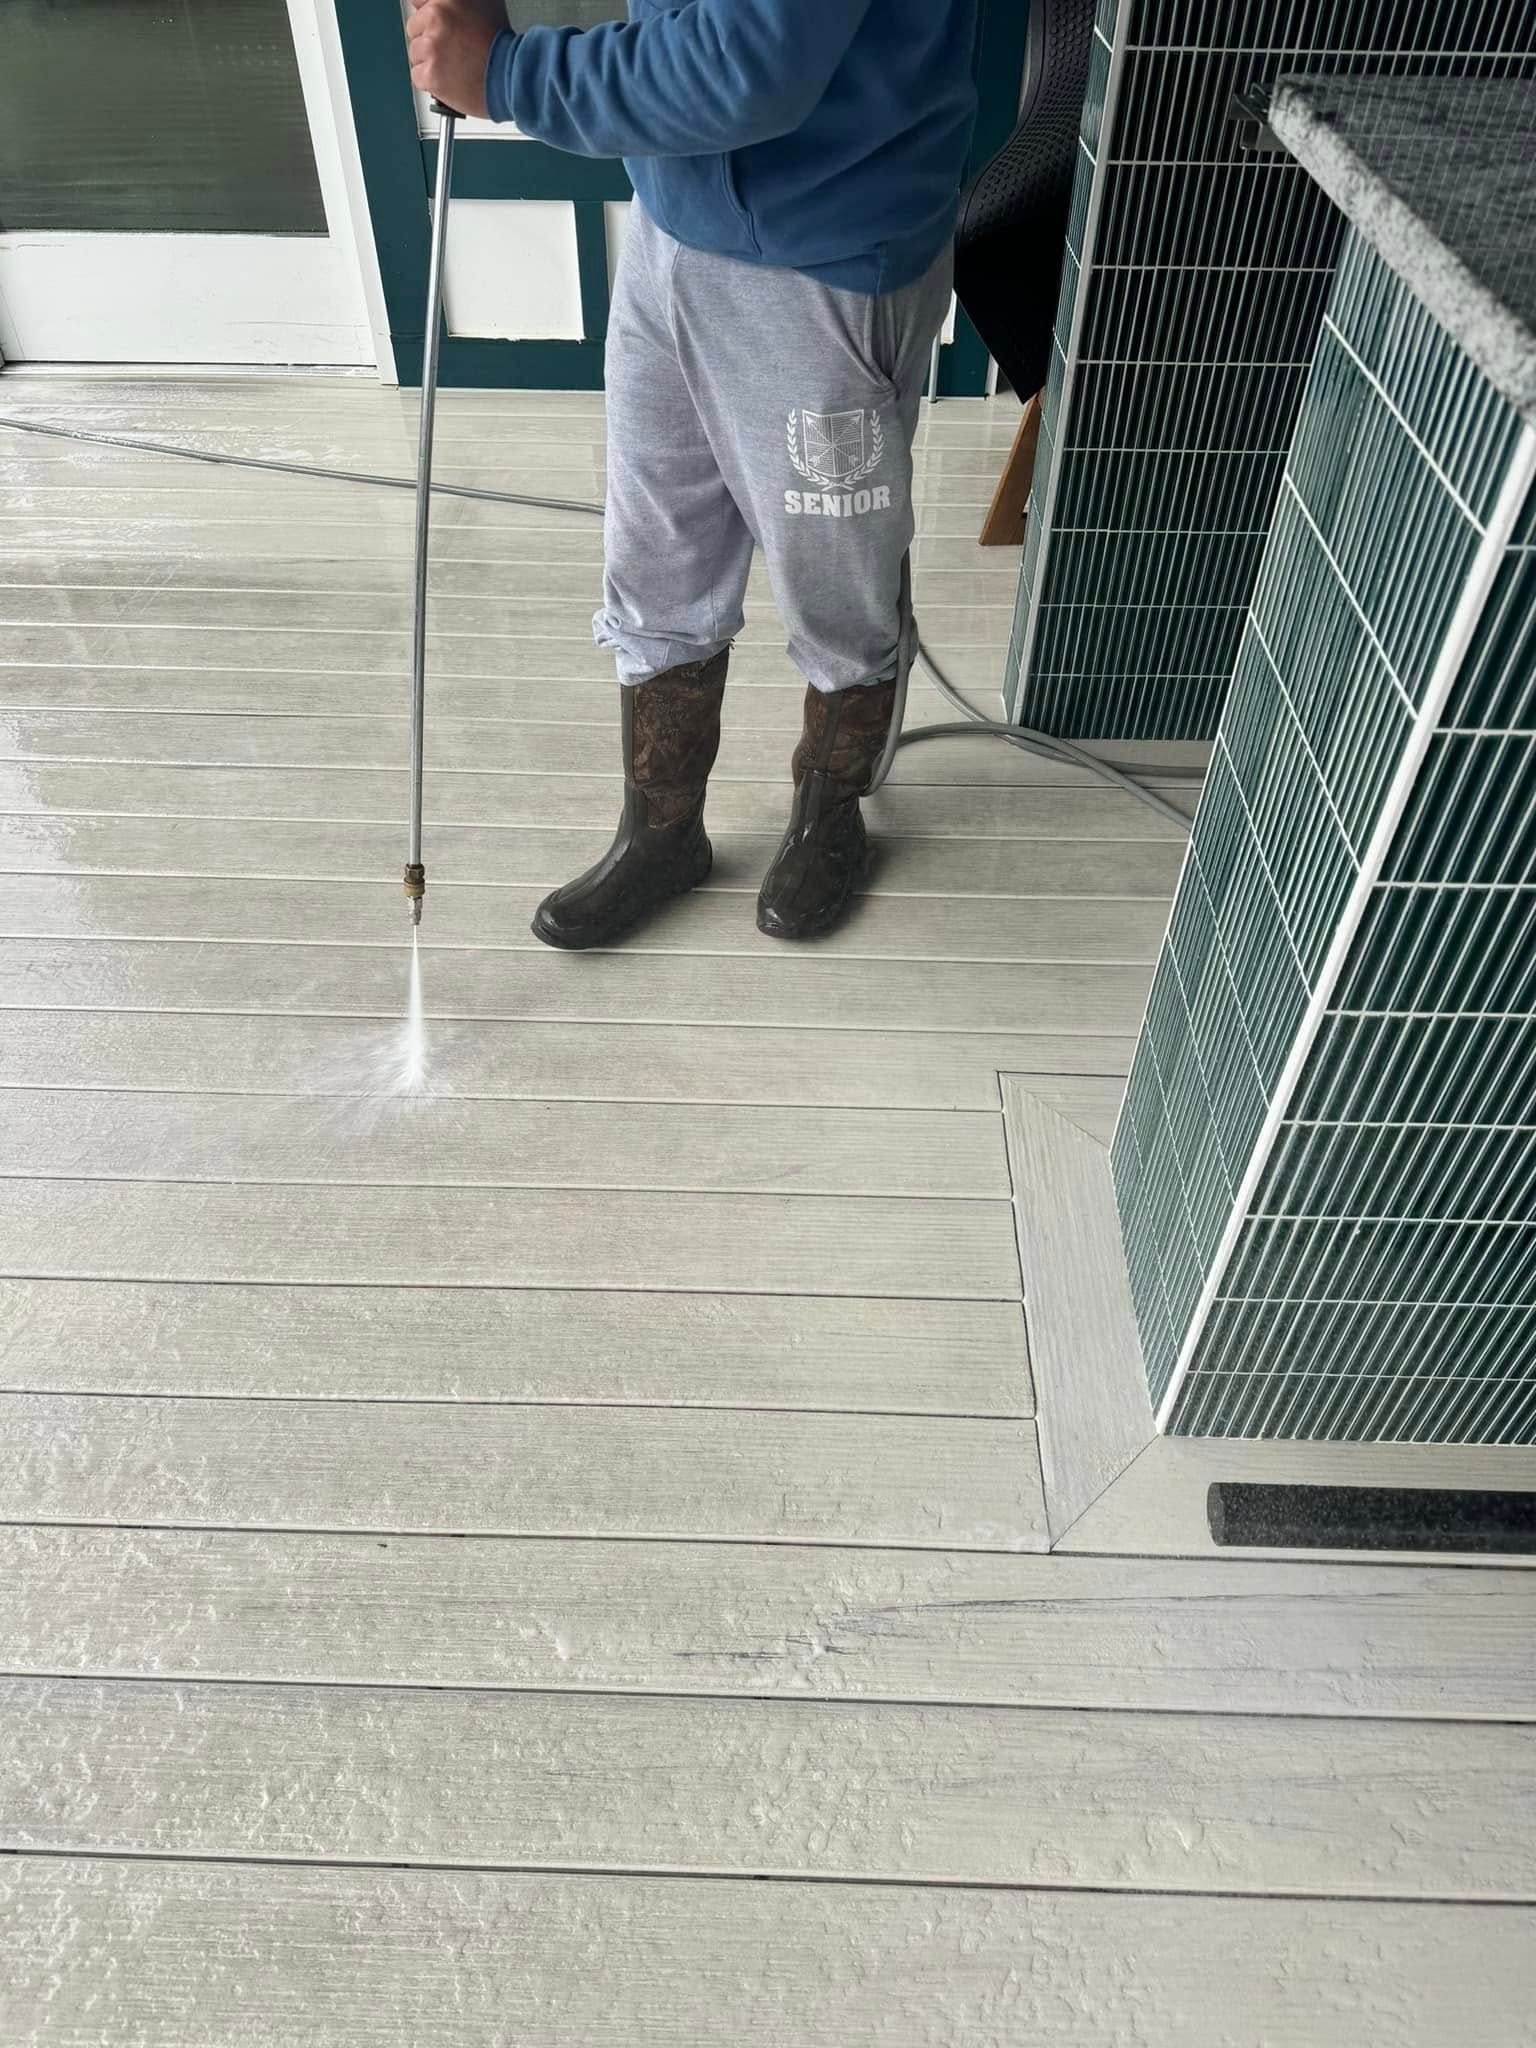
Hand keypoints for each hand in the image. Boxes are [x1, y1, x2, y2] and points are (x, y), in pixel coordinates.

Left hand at [405, 0, 504, 118]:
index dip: (426, 17)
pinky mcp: (431, 73)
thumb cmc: (502, 45)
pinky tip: (451, 78)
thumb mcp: (483, 4)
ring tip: (455, 66)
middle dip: (429, 40)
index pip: (417, 2)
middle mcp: (437, 17)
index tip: (433, 27)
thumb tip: (431, 3)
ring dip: (431, 62)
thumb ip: (454, 3)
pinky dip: (431, 82)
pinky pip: (418, 76)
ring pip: (415, 54)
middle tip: (453, 51)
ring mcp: (432, 46)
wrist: (511, 77)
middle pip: (414, 29)